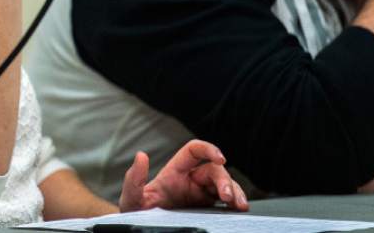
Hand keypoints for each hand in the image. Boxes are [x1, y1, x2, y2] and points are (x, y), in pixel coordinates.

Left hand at [118, 140, 247, 211]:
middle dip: (225, 181)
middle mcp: (190, 181)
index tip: (221, 159)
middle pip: (214, 171)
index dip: (209, 149)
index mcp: (174, 173)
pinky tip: (239, 210)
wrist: (141, 231)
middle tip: (227, 197)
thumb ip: (134, 179)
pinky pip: (225, 203)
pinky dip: (235, 203)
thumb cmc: (136, 213)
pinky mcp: (207, 211)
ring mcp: (200, 196)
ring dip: (235, 192)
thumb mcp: (133, 199)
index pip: (194, 151)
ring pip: (224, 186)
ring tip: (240, 205)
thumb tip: (141, 155)